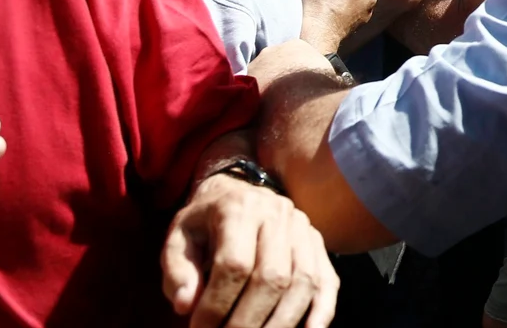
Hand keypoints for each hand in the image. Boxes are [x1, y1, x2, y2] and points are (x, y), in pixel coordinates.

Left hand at [162, 173, 337, 327]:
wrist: (238, 190)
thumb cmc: (204, 223)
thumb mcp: (179, 238)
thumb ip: (178, 271)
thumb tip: (186, 305)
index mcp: (238, 209)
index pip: (235, 264)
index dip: (217, 305)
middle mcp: (277, 215)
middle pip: (273, 277)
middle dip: (248, 321)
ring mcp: (303, 229)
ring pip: (303, 282)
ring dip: (281, 323)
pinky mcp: (318, 244)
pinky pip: (328, 281)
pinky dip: (322, 312)